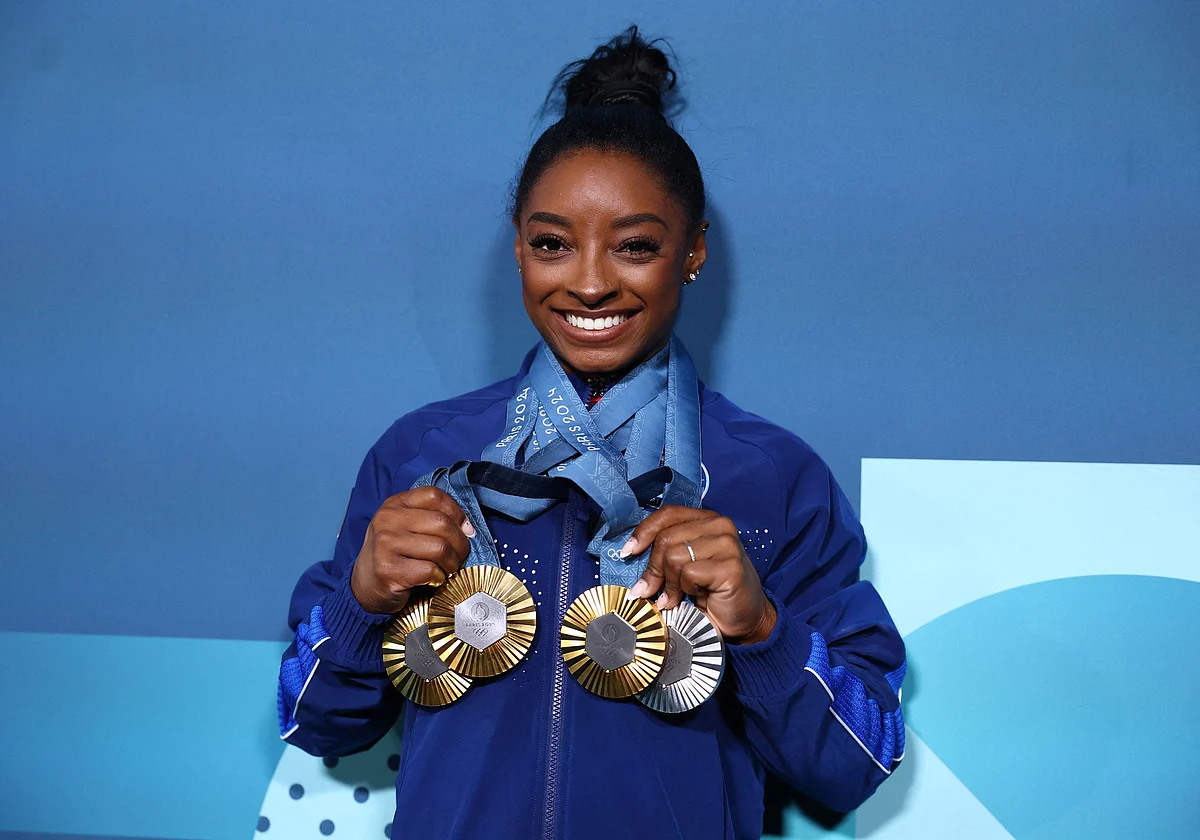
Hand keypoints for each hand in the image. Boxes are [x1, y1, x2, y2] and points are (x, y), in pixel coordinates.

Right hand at [350, 487, 474, 614]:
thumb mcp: (406, 527)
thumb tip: (468, 528)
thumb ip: (433, 519)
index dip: (457, 513)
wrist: (365, 586)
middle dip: (460, 543)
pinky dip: (438, 577)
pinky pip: (430, 570)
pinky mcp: (388, 570)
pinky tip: (432, 580)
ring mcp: (385, 544)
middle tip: (459, 556)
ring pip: (440, 548)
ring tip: (446, 569)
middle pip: (442, 523)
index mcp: (394, 504)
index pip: (435, 496)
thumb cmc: (394, 555)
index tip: (464, 530)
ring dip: (451, 563)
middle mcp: (387, 519)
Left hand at [623, 506, 775, 643]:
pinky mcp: (730, 566)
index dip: (644, 532)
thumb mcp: (685, 564)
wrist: (745, 619)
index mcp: (707, 519)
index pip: (667, 514)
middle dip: (653, 569)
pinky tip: (695, 598)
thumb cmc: (713, 592)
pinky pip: (689, 573)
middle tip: (650, 590)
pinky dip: (684, 590)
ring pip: (674, 556)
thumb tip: (630, 553)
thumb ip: (666, 551)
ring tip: (674, 597)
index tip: (629, 552)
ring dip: (669, 583)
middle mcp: (720, 525)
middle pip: (665, 538)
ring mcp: (727, 544)